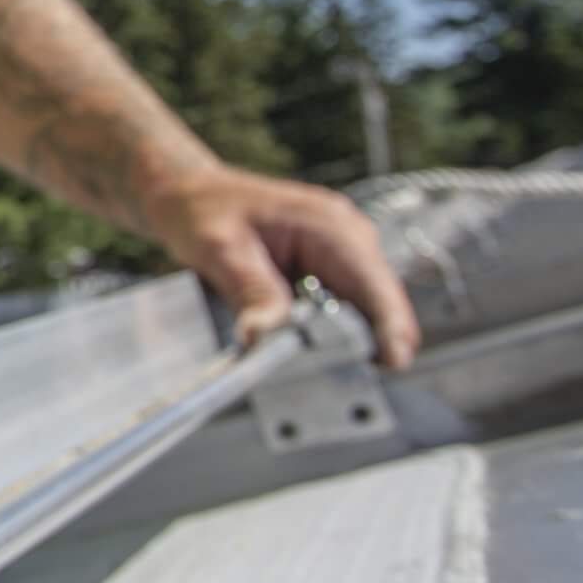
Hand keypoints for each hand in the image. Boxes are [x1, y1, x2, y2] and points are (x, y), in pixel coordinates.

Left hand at [144, 165, 421, 368]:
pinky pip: (343, 313)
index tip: (392, 363)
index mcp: (331, 226)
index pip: (376, 284)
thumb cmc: (204, 211)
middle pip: (378, 305)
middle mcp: (348, 240)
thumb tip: (262, 337)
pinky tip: (307, 356)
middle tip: (337, 386)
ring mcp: (343, 257)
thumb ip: (250, 290)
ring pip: (364, 314)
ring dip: (348, 345)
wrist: (190, 196)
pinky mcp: (330, 274)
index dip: (390, 326)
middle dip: (366, 345)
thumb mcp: (220, 249)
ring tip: (318, 378)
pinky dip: (330, 337)